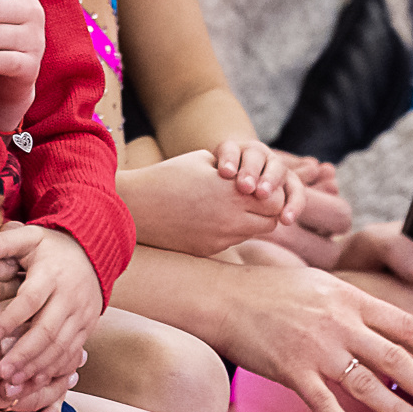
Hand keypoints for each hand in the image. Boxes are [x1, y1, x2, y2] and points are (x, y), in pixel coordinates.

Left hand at [0, 226, 103, 391]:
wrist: (92, 254)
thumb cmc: (50, 248)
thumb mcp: (29, 237)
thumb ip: (4, 242)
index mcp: (52, 274)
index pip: (31, 300)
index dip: (12, 318)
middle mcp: (70, 297)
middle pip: (48, 331)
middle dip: (24, 354)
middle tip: (0, 372)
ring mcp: (82, 315)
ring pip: (61, 348)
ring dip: (37, 368)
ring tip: (14, 384)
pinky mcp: (87, 329)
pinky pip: (72, 354)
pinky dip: (55, 370)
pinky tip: (36, 383)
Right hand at [119, 150, 302, 257]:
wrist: (136, 205)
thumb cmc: (169, 176)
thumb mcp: (203, 161)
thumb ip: (234, 168)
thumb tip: (254, 176)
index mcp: (234, 192)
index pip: (276, 200)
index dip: (270, 192)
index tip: (257, 185)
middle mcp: (232, 219)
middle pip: (271, 222)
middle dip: (265, 210)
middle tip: (250, 199)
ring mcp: (220, 238)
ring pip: (252, 234)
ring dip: (247, 222)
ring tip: (226, 208)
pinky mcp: (207, 250)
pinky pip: (230, 242)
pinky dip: (227, 232)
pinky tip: (208, 219)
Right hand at [219, 263, 412, 411]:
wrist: (221, 295)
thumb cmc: (269, 290)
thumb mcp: (319, 283)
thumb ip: (351, 302)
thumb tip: (382, 322)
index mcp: (348, 297)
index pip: (404, 325)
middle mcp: (338, 320)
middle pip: (395, 358)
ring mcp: (314, 346)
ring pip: (367, 384)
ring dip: (397, 410)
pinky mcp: (290, 368)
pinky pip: (322, 402)